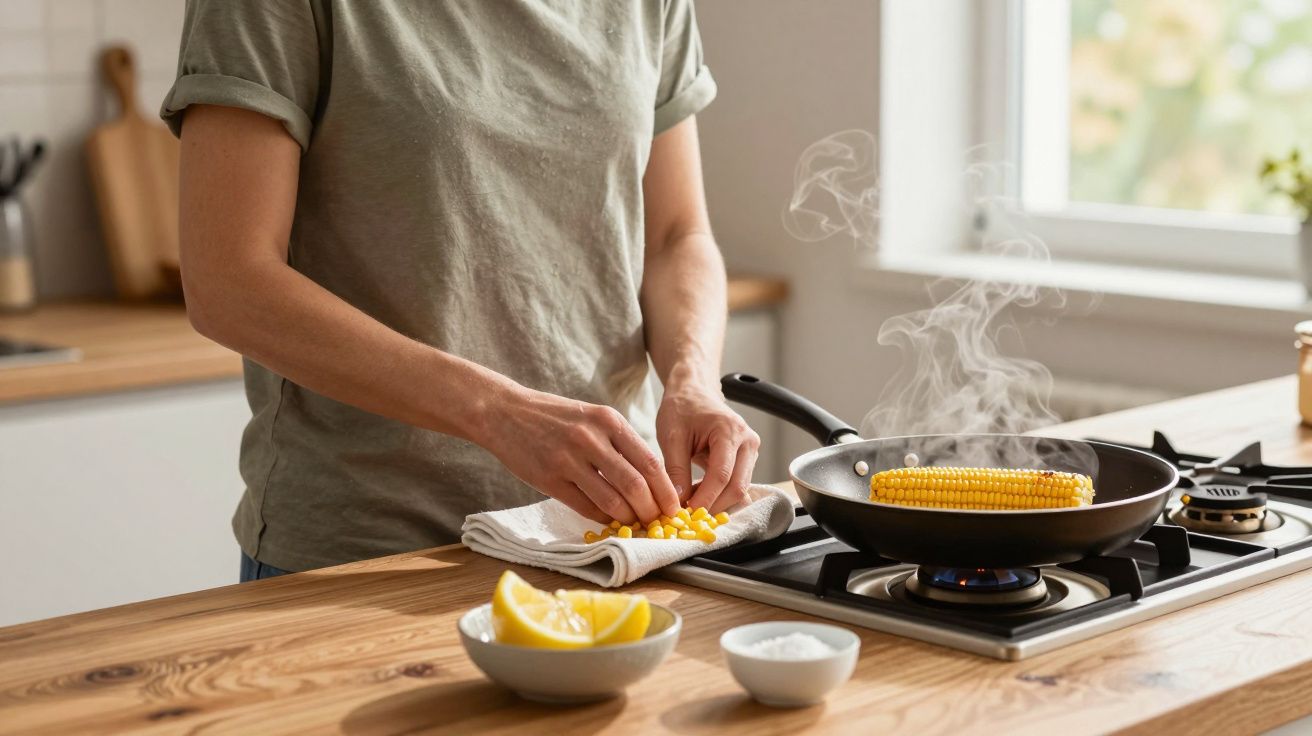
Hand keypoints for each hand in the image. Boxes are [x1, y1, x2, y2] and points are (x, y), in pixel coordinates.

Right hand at [481, 386, 681, 524]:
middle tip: (655, 521)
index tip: (673, 507)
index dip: (665, 490)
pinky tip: (607, 519)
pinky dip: (602, 518)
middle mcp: (591, 439)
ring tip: (633, 523)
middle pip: (635, 485)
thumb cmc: (554, 417)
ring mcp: (569, 460)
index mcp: (608, 421)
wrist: (505, 412)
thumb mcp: (592, 417)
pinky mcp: (550, 479)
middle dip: (651, 510)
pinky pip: (585, 507)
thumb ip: (619, 443)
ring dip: (627, 518)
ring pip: (612, 500)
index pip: (649, 462)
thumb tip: (649, 479)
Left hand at [656, 382, 759, 513]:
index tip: (687, 514)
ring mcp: (750, 450)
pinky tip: (699, 496)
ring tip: (690, 504)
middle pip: (737, 486)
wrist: (693, 392)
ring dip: (717, 501)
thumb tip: (677, 502)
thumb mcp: (671, 437)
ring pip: (740, 488)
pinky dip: (720, 494)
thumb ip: (675, 470)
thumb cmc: (681, 409)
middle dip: (713, 505)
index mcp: (730, 431)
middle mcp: (747, 441)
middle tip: (688, 517)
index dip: (705, 498)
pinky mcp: (747, 458)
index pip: (721, 475)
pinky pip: (737, 483)